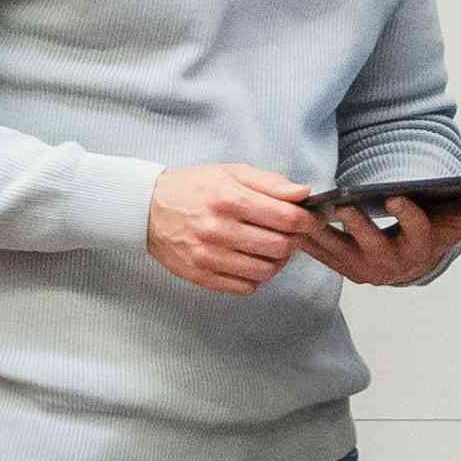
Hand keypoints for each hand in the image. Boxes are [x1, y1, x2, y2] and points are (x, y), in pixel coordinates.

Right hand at [143, 162, 314, 296]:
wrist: (147, 209)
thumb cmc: (194, 188)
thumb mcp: (232, 173)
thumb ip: (271, 183)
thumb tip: (305, 193)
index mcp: (229, 199)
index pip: (287, 218)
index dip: (309, 220)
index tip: (313, 219)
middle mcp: (218, 230)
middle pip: (280, 247)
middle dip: (294, 241)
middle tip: (290, 233)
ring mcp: (208, 256)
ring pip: (265, 270)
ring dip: (277, 261)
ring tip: (270, 247)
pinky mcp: (201, 276)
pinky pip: (245, 287)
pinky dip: (256, 277)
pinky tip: (251, 260)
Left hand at [299, 189, 460, 287]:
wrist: (411, 261)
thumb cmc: (434, 231)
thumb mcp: (457, 220)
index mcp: (420, 247)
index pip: (417, 230)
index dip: (407, 214)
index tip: (394, 195)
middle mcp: (392, 264)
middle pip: (373, 245)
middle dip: (357, 225)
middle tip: (343, 204)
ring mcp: (364, 269)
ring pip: (340, 251)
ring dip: (322, 234)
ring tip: (308, 212)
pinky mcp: (343, 268)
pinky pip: (322, 256)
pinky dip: (308, 240)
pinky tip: (295, 221)